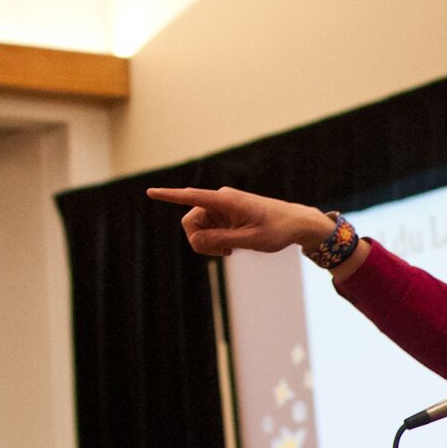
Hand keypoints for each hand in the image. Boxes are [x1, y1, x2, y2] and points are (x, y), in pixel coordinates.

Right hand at [145, 185, 334, 257]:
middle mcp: (221, 200)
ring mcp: (222, 208)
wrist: (296, 223)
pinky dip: (215, 241)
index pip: (192, 197)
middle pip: (191, 220)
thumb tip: (195, 241)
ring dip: (208, 243)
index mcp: (226, 201)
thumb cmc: (277, 230)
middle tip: (221, 255)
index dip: (169, 196)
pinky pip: (209, 229)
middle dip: (198, 240)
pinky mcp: (226, 215)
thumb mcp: (250, 240)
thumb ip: (221, 240)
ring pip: (199, 227)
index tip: (150, 192)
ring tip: (229, 252)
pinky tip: (231, 248)